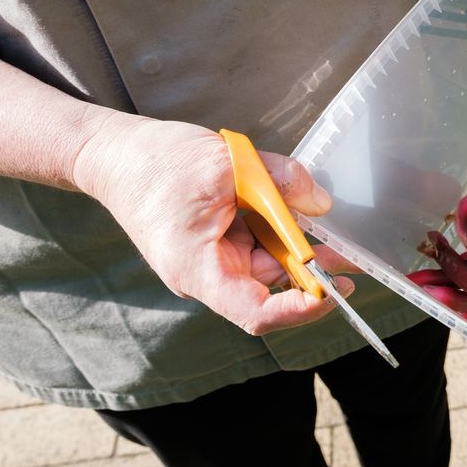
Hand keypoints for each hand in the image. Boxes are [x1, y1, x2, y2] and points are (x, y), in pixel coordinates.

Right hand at [73, 115, 354, 334]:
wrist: (112, 154)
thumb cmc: (155, 163)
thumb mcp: (225, 162)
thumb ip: (279, 181)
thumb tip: (322, 203)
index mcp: (198, 269)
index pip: (255, 312)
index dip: (298, 310)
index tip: (332, 292)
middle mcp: (206, 274)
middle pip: (270, 288)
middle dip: (313, 274)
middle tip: (354, 259)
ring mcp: (212, 261)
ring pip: (269, 264)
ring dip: (300, 249)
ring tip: (333, 232)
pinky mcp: (217, 244)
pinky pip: (258, 245)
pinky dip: (281, 232)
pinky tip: (299, 212)